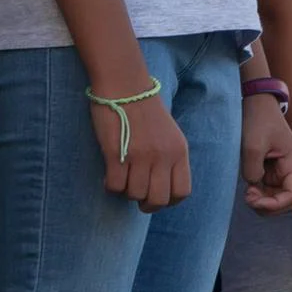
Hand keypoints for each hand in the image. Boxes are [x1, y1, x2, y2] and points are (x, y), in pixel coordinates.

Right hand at [90, 84, 190, 211]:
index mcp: (179, 152)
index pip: (182, 192)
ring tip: (122, 180)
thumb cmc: (146, 109)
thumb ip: (171, 158)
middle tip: (137, 198)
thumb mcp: (171, 134)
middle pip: (159, 199)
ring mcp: (140, 156)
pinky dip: (110, 186)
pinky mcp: (117, 154)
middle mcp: (163, 156)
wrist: (125, 85)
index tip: (158, 197)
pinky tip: (109, 176)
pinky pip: (115, 186)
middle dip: (147, 205)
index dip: (170, 201)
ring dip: (126, 192)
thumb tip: (164, 184)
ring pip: (135, 194)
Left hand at [240, 94, 291, 216]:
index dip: (274, 204)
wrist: (259, 104)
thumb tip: (253, 185)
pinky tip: (248, 187)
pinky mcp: (274, 170)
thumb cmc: (259, 120)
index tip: (252, 199)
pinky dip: (260, 193)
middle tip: (248, 197)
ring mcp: (284, 171)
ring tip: (247, 192)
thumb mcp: (252, 145)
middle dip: (268, 205)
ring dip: (263, 201)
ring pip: (278, 198)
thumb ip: (252, 170)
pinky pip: (270, 190)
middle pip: (287, 202)